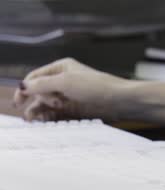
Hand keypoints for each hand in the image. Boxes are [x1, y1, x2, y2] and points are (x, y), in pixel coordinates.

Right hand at [13, 58, 131, 121]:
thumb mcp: (66, 82)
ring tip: (36, 119)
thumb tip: (23, 86)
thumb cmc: (97, 87)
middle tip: (34, 113)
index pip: (36, 77)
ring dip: (40, 110)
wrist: (120, 100)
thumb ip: (43, 84)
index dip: (25, 88)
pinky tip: (46, 121)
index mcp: (61, 68)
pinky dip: (50, 116)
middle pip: (40, 91)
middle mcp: (64, 80)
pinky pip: (58, 112)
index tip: (18, 101)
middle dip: (36, 100)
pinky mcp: (76, 107)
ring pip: (48, 102)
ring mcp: (70, 95)